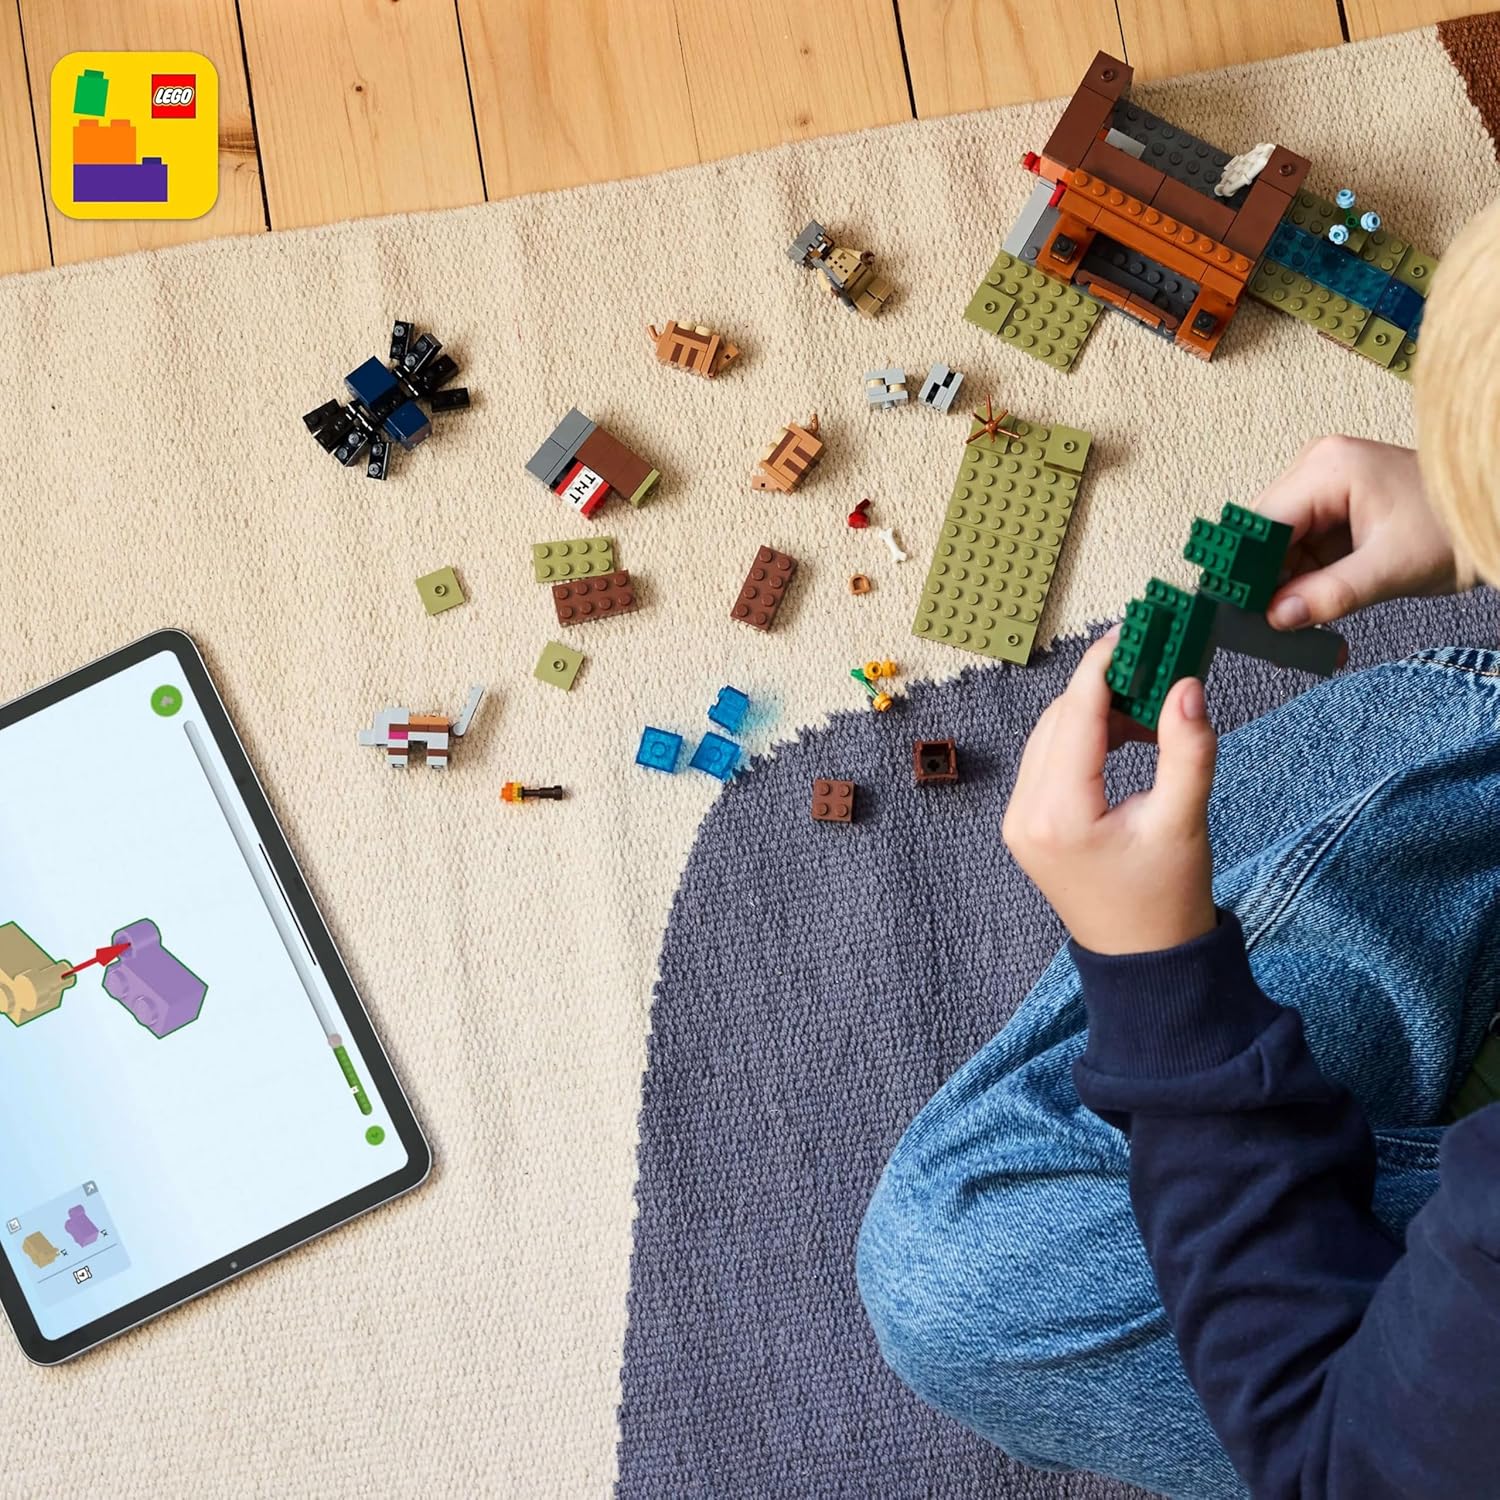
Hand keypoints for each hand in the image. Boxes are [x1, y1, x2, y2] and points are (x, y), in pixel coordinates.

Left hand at [1002, 632, 1218, 955]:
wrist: (1143, 961)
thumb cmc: (1167, 900)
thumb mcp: (1184, 821)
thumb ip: (1186, 750)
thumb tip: (1185, 684)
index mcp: (1059, 814)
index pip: (1077, 713)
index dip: (1106, 663)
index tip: (1136, 628)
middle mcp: (1024, 813)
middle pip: (1060, 717)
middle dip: (1106, 685)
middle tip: (1157, 664)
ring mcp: (1018, 820)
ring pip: (1051, 734)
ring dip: (1096, 711)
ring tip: (1151, 709)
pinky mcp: (1025, 824)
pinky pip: (1049, 759)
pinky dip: (1084, 738)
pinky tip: (1126, 737)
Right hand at [1253, 437, 1459, 628]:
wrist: (1494, 515)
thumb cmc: (1455, 528)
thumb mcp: (1392, 568)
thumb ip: (1330, 594)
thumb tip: (1276, 618)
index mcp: (1327, 468)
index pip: (1261, 524)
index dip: (1244, 571)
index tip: (1237, 614)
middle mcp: (1315, 470)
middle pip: (1262, 537)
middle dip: (1263, 585)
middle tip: (1267, 632)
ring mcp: (1321, 490)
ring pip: (1276, 550)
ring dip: (1282, 590)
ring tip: (1297, 629)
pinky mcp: (1329, 512)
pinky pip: (1298, 553)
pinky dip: (1301, 585)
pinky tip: (1311, 610)